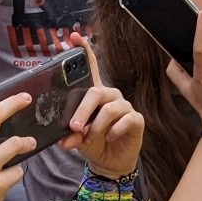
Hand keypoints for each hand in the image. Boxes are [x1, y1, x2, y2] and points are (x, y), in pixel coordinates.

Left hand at [58, 33, 143, 178]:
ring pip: (109, 109)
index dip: (84, 51)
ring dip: (95, 126)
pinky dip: (113, 131)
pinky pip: (124, 120)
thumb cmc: (94, 144)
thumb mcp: (77, 140)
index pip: (91, 68)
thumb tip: (65, 139)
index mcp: (95, 95)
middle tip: (72, 126)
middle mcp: (111, 96)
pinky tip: (108, 138)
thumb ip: (71, 136)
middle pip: (95, 92)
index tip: (74, 37)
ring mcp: (124, 106)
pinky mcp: (136, 119)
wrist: (111, 163)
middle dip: (82, 110)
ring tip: (89, 138)